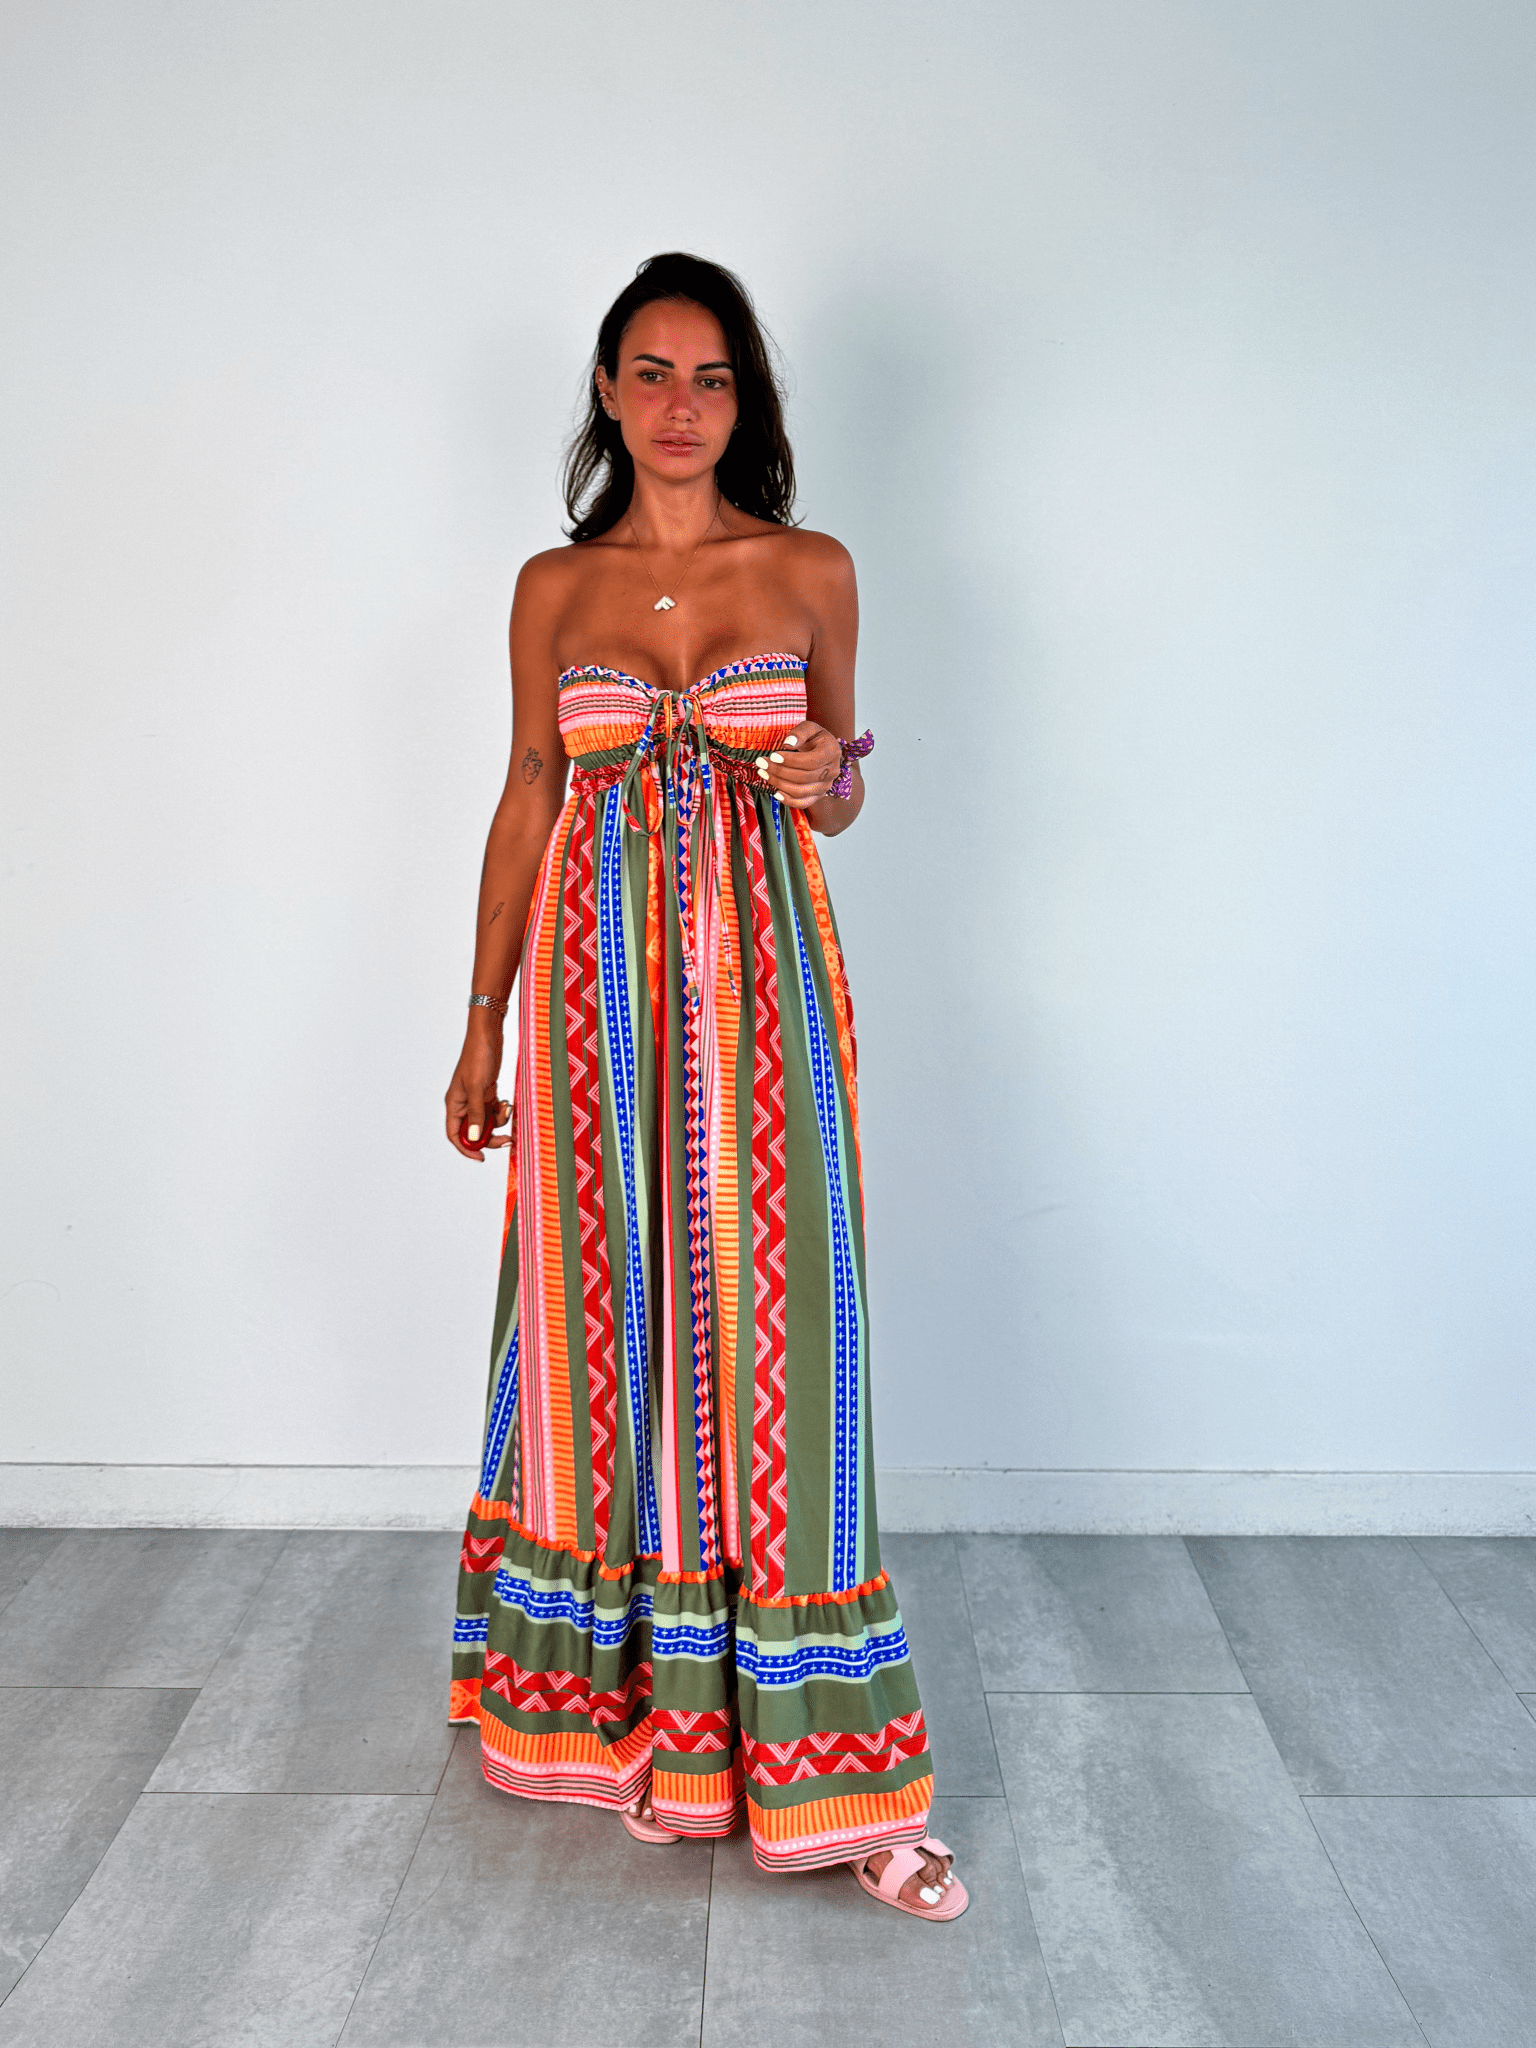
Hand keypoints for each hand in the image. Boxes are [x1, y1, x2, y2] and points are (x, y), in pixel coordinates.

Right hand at [445, 1034, 512, 1158]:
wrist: (489, 1035)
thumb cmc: (478, 1057)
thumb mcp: (478, 1087)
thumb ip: (476, 1114)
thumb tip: (474, 1139)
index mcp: (454, 1104)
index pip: (454, 1134)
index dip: (465, 1149)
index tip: (481, 1158)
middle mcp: (463, 1104)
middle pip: (473, 1132)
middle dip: (489, 1137)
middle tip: (507, 1141)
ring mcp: (476, 1099)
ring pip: (486, 1122)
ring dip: (498, 1122)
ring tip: (506, 1109)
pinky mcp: (487, 1092)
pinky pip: (494, 1111)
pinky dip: (502, 1111)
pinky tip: (507, 1103)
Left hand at [754, 721, 841, 809]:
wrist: (823, 751)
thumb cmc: (814, 737)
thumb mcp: (810, 727)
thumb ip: (800, 732)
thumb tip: (787, 744)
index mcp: (831, 752)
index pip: (810, 761)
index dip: (790, 761)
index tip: (773, 755)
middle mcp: (831, 771)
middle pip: (803, 777)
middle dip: (779, 771)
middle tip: (761, 763)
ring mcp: (825, 786)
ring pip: (801, 791)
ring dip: (779, 784)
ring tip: (763, 773)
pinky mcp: (818, 795)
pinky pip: (803, 803)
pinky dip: (788, 800)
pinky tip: (775, 792)